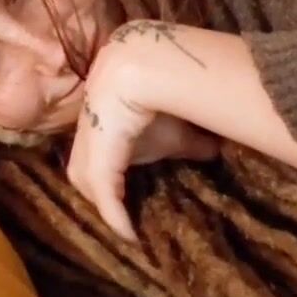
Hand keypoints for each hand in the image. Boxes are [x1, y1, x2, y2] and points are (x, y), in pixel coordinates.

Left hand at [64, 31, 218, 240]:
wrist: (157, 63)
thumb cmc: (170, 85)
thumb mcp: (179, 122)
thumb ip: (188, 140)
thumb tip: (213, 150)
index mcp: (102, 111)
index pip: (93, 146)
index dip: (104, 170)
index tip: (124, 192)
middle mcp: (89, 122)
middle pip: (83, 165)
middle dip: (99, 190)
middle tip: (121, 212)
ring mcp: (89, 137)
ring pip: (85, 178)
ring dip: (104, 203)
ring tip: (124, 223)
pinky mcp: (99, 152)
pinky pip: (102, 190)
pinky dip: (113, 214)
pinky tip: (128, 232)